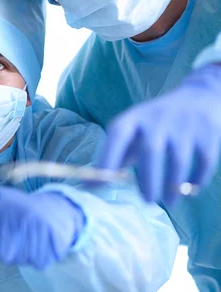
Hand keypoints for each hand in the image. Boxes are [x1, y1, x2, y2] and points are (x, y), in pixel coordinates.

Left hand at [0, 186, 83, 269]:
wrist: (58, 207)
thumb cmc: (21, 204)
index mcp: (7, 208)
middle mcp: (23, 221)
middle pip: (4, 255)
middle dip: (5, 249)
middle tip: (12, 238)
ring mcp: (40, 235)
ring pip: (19, 260)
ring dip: (20, 253)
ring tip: (26, 238)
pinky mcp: (53, 247)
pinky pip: (37, 263)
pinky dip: (36, 257)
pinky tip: (38, 244)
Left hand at [98, 64, 220, 203]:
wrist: (199, 95)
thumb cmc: (156, 122)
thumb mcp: (134, 130)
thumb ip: (116, 155)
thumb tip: (90, 184)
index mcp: (133, 119)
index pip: (116, 136)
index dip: (106, 159)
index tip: (99, 183)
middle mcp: (157, 119)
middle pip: (151, 152)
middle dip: (149, 180)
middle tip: (148, 201)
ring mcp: (184, 124)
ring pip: (178, 160)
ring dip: (173, 186)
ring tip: (168, 201)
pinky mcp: (209, 132)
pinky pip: (203, 161)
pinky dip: (196, 180)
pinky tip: (190, 190)